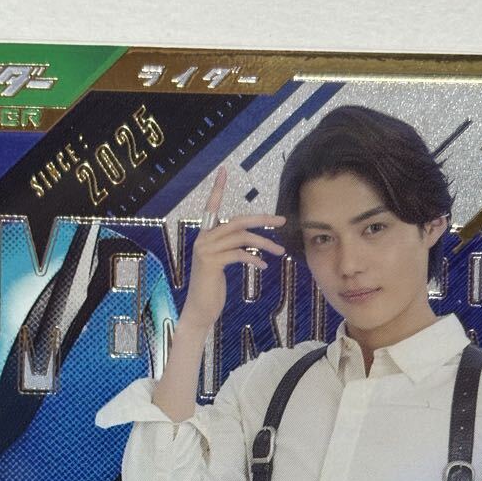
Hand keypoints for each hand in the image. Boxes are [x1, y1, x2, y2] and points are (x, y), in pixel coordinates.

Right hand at [179, 167, 285, 333]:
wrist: (199, 309)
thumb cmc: (212, 288)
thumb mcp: (221, 264)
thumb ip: (231, 248)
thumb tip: (250, 240)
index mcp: (205, 236)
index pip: (212, 207)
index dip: (217, 188)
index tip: (223, 170)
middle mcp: (203, 239)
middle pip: (238, 221)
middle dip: (263, 219)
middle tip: (282, 220)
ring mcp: (206, 250)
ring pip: (242, 237)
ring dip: (265, 243)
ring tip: (280, 251)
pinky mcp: (212, 262)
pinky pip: (239, 254)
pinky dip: (254, 258)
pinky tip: (263, 266)